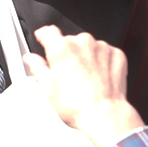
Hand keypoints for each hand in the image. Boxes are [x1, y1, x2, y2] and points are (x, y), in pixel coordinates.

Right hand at [21, 27, 143, 145]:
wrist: (105, 115)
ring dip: (85, 56)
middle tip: (68, 73)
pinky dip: (102, 61)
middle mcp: (82, 42)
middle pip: (70, 41)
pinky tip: (98, 77)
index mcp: (61, 48)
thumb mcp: (47, 88)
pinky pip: (105, 52)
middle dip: (67, 53)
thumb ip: (37, 67)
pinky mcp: (116, 54)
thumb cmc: (77, 105)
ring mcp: (101, 47)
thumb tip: (31, 59)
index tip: (44, 40)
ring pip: (88, 46)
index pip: (48, 31)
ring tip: (85, 78)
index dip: (44, 36)